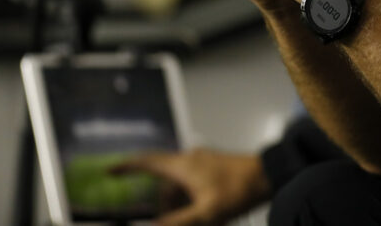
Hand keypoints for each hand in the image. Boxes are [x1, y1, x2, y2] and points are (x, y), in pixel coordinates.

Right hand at [112, 148, 271, 225]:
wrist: (271, 175)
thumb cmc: (239, 190)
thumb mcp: (206, 213)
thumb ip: (178, 222)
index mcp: (183, 166)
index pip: (147, 162)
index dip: (126, 167)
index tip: (109, 172)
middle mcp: (191, 160)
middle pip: (165, 184)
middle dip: (165, 207)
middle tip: (170, 221)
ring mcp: (204, 164)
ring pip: (182, 187)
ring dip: (182, 206)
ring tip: (199, 220)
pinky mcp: (216, 170)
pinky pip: (196, 187)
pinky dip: (194, 202)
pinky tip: (207, 215)